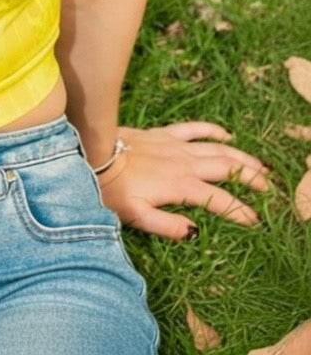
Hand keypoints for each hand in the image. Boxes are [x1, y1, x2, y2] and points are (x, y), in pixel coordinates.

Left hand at [98, 121, 269, 238]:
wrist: (92, 155)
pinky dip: (212, 130)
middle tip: (268, 188)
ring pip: (217, 148)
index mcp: (179, 186)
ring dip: (241, 156)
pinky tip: (226, 135)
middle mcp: (183, 163)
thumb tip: (194, 232)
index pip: (219, 199)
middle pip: (226, 168)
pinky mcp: (163, 134)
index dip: (239, 210)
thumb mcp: (136, 216)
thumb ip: (166, 225)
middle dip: (251, 178)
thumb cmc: (112, 190)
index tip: (255, 220)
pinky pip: (193, 128)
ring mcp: (174, 145)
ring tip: (260, 165)